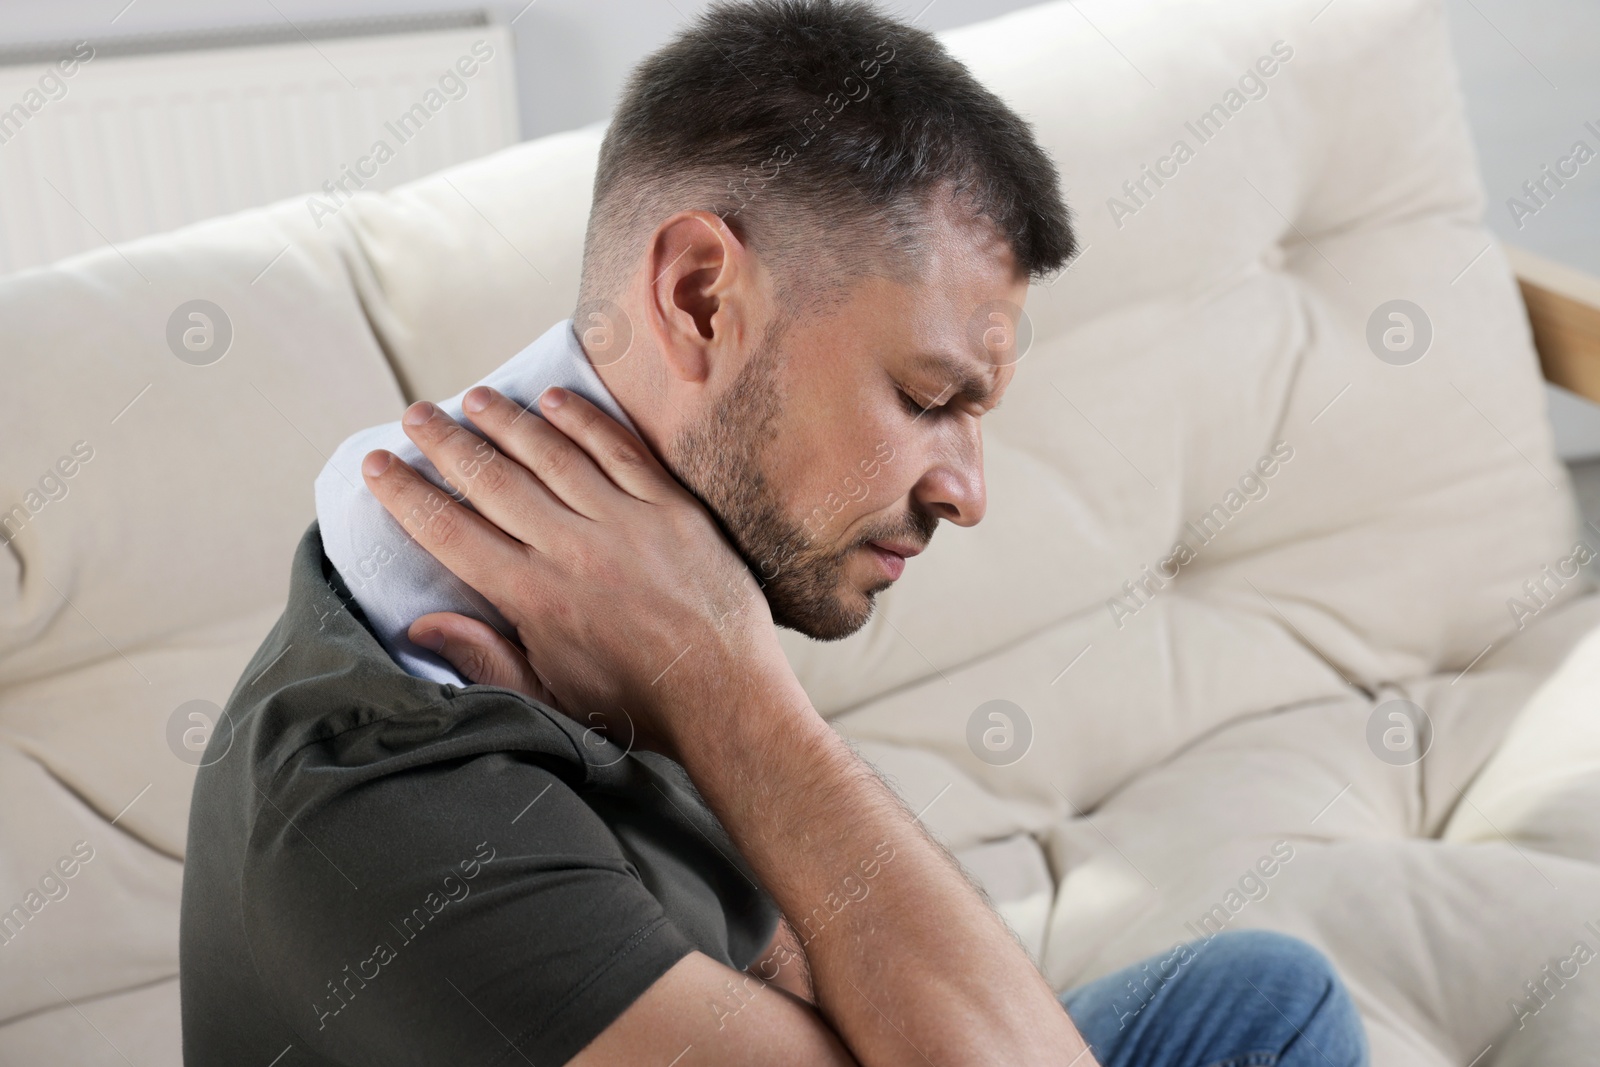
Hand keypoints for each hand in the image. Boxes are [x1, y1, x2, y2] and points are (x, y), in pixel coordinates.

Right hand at [360, 385, 795, 760]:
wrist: (726, 698)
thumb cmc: (636, 706)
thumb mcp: (549, 696)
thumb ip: (485, 657)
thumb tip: (421, 626)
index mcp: (535, 597)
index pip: (452, 533)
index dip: (407, 495)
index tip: (376, 464)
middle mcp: (573, 549)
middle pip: (493, 480)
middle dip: (445, 442)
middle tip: (415, 414)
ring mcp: (626, 522)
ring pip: (552, 454)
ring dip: (507, 420)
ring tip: (474, 397)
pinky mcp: (672, 509)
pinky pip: (620, 450)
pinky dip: (584, 420)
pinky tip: (554, 399)